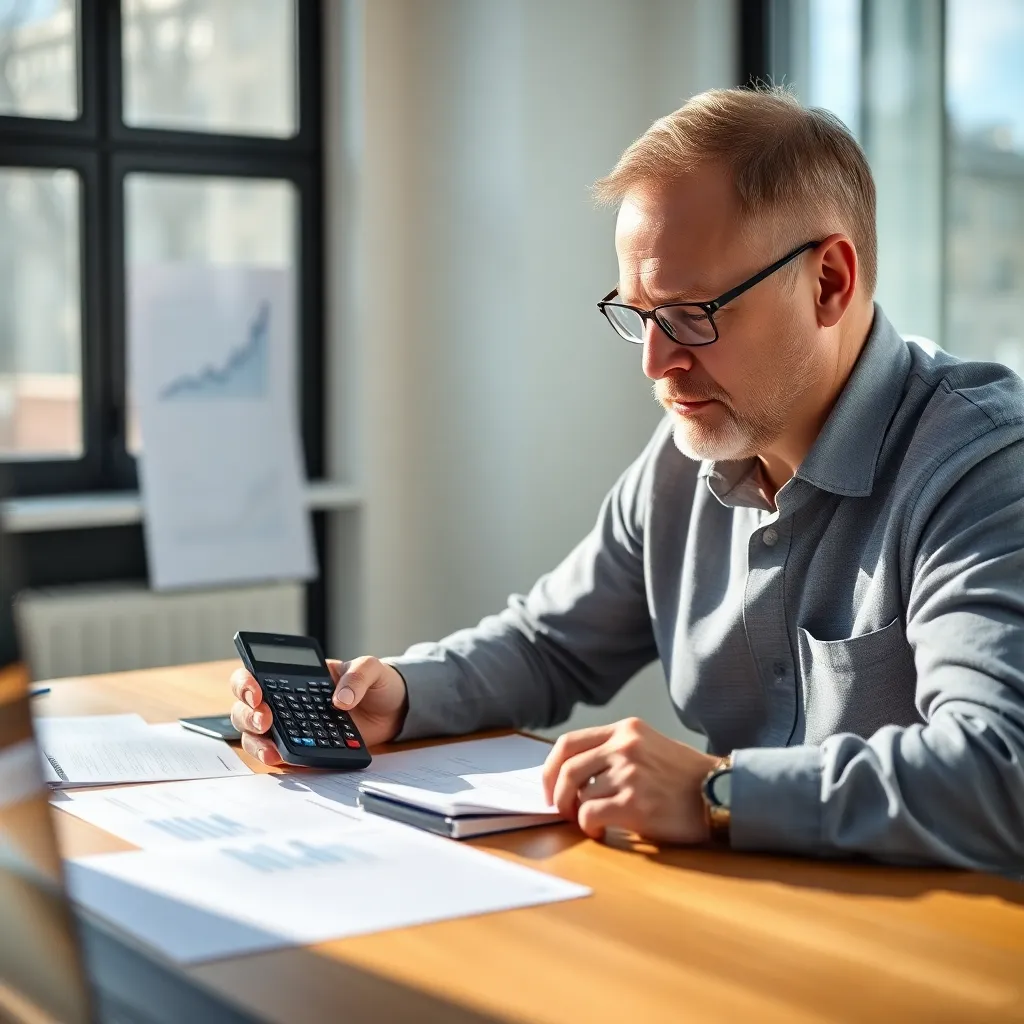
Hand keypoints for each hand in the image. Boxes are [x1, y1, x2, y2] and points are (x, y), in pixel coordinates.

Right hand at [229, 657, 408, 765]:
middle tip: (265, 721)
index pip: (257, 674)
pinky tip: (286, 760)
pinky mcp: (305, 748)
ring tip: (272, 751)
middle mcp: (286, 702)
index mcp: (295, 676)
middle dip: (248, 716)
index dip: (245, 683)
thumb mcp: (371, 669)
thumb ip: (357, 677)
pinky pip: (283, 755)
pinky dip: (280, 759)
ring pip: (256, 736)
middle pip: (247, 708)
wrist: (393, 710)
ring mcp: (293, 727)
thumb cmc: (376, 683)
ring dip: (257, 743)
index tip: (256, 693)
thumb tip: (341, 700)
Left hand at [541, 717, 719, 843]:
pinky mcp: (635, 803)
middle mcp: (625, 746)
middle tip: (561, 811)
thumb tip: (572, 775)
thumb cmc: (686, 777)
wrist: (723, 794)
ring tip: (589, 822)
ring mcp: (630, 773)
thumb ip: (615, 752)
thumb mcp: (650, 746)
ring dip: (576, 814)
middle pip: (566, 768)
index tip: (548, 786)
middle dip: (556, 794)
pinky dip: (588, 827)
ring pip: (578, 795)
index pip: (568, 743)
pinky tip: (600, 832)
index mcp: (626, 729)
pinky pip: (591, 815)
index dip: (549, 768)